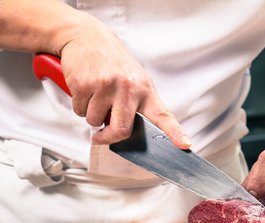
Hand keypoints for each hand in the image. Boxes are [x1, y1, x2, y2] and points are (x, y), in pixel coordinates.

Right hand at [59, 14, 190, 147]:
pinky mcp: (84, 84)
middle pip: (121, 130)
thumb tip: (125, 132)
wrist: (86, 35)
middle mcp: (128, 87)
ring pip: (95, 121)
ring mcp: (106, 85)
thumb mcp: (132, 79)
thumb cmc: (112, 61)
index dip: (175, 132)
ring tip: (95, 95)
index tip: (185, 145)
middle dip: (109, 137)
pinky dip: (79, 105)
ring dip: (92, 115)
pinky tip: (85, 88)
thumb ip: (134, 105)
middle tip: (102, 135)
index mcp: (145, 88)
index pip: (163, 115)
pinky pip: (79, 110)